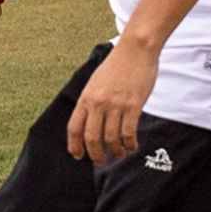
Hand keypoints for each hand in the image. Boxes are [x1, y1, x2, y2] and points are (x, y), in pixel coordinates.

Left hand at [66, 40, 159, 166]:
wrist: (136, 50)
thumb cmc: (117, 65)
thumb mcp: (96, 82)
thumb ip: (92, 101)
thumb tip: (90, 122)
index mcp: (86, 97)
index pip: (74, 128)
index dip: (74, 146)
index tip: (78, 155)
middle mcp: (98, 103)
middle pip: (92, 138)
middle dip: (95, 155)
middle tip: (100, 161)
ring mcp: (116, 105)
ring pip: (111, 139)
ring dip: (115, 151)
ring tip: (119, 154)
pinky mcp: (133, 105)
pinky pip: (129, 133)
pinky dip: (130, 144)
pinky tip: (132, 146)